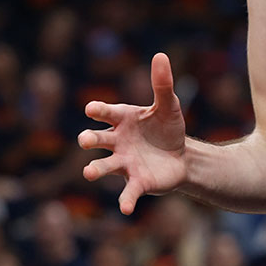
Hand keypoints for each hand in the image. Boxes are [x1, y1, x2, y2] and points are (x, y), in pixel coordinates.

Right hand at [79, 52, 187, 214]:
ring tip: (88, 173)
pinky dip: (126, 201)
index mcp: (124, 120)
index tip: (91, 108)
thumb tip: (160, 55)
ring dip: (95, 169)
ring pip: (105, 166)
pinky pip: (128, 192)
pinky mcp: (137, 182)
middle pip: (98, 139)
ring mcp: (125, 163)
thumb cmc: (167, 128)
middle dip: (90, 139)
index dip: (99, 110)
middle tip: (85, 140)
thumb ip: (162, 84)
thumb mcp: (168, 105)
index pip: (108, 113)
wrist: (180, 156)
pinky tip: (125, 210)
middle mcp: (118, 142)